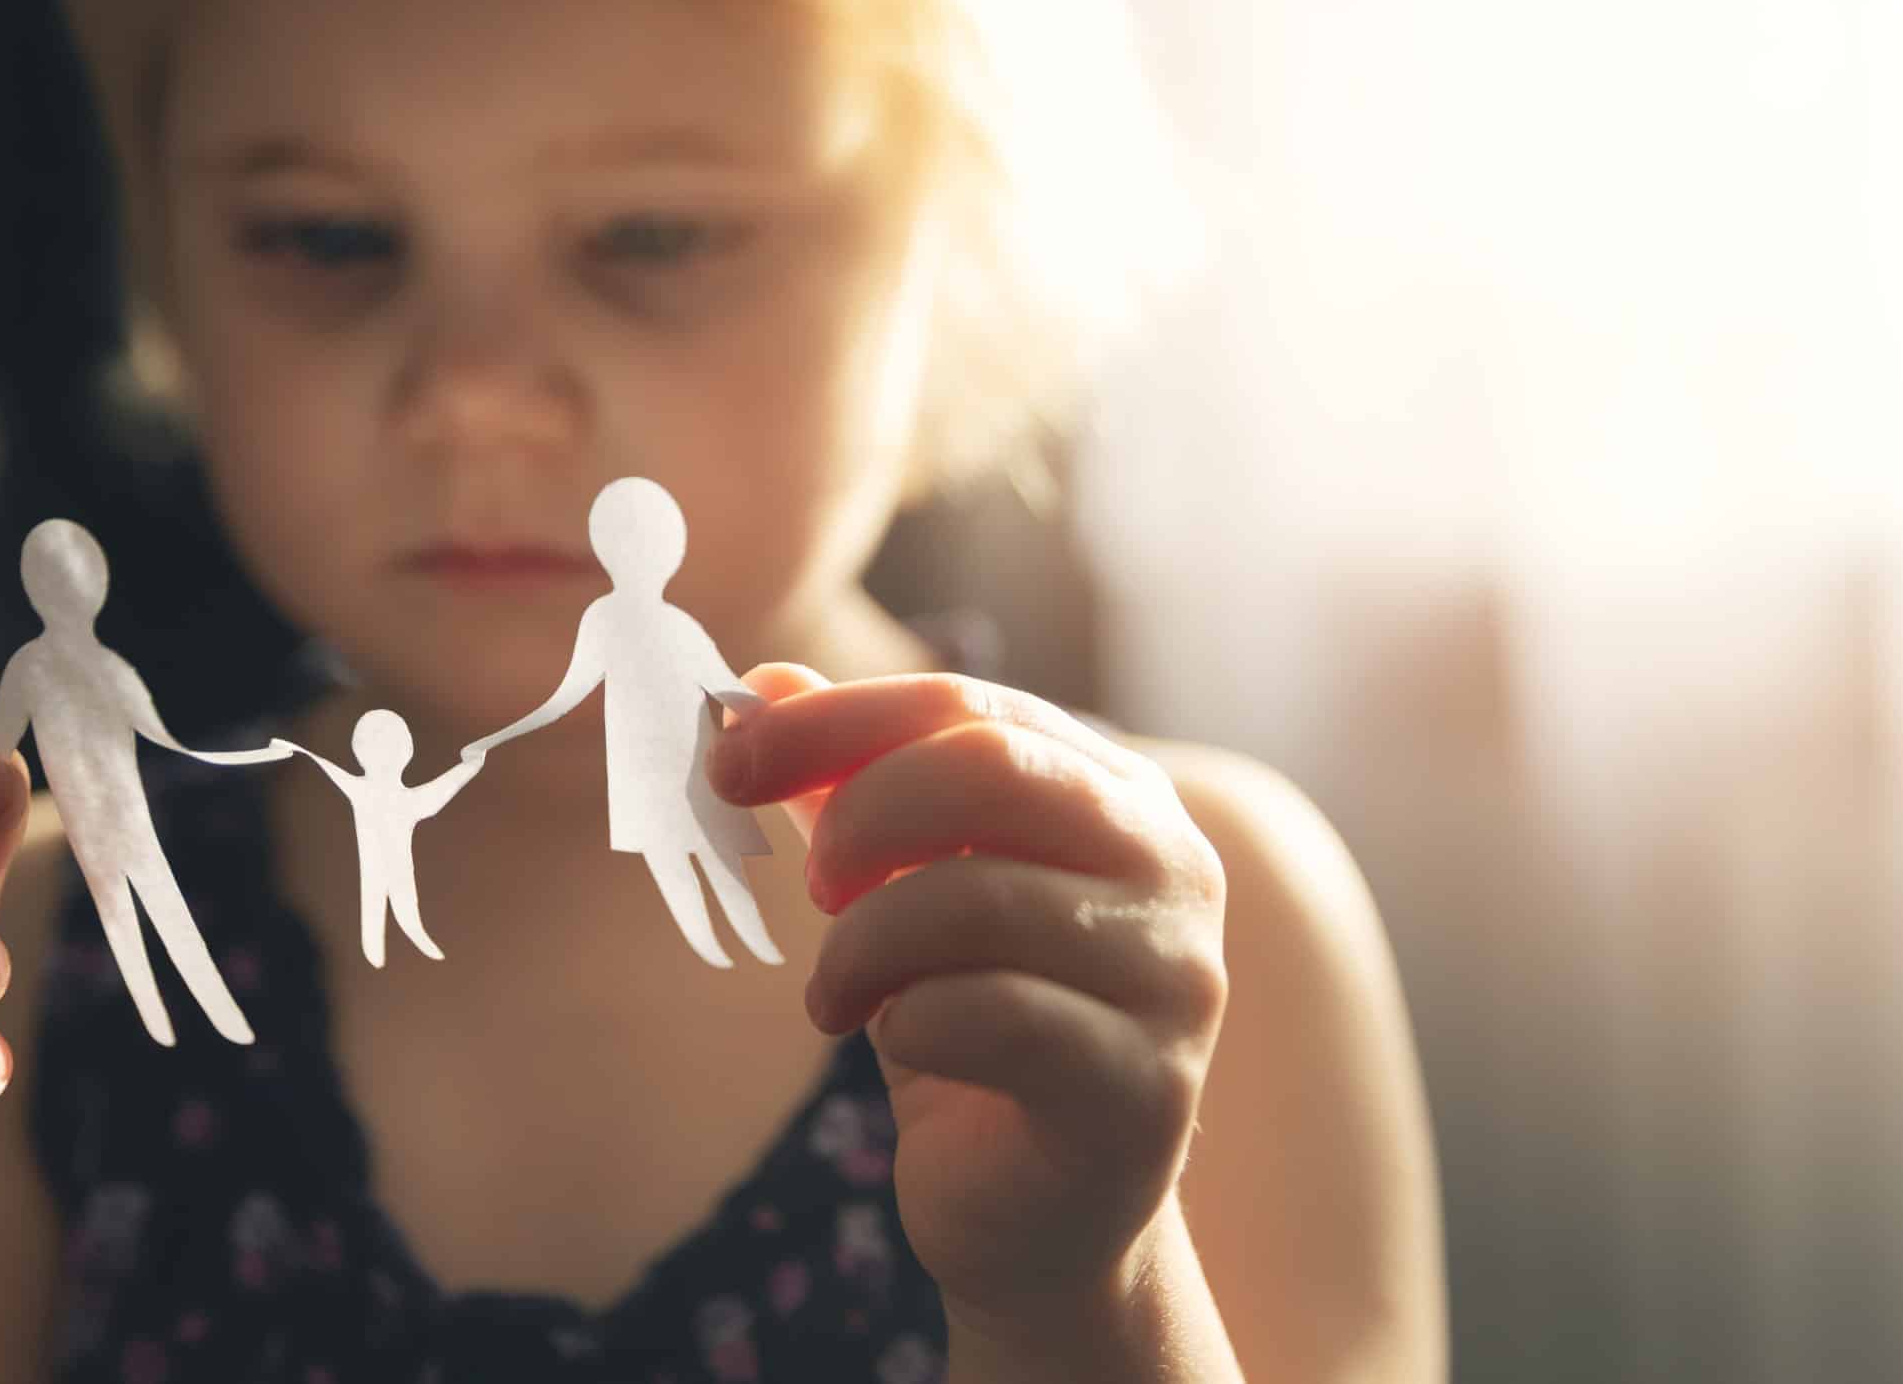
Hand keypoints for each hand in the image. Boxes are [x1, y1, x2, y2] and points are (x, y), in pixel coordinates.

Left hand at [708, 668, 1228, 1339]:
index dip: (835, 720)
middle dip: (862, 816)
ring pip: (980, 898)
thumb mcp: (898, 892)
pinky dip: (909, 1024)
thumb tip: (766, 685)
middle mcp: (1171, 865)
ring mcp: (1175, 977)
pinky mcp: (1146, 1089)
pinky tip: (901, 1046)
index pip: (969, 705)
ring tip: (833, 996)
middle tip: (813, 884)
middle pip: (992, 768)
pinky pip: (995, 1017)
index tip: (728, 760)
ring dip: (863, 946)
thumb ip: (847, 787)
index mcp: (1118, 793)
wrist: (1037, 1217)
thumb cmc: (970, 1030)